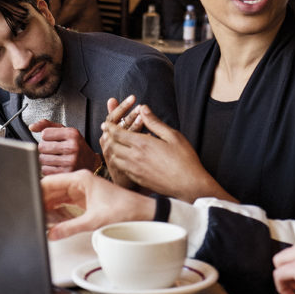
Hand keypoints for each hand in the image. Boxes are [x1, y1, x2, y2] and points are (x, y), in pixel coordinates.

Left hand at [28, 119, 97, 174]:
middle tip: (52, 150)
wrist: (90, 162)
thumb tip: (31, 127)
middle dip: (44, 148)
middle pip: (41, 146)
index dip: (46, 137)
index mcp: (72, 133)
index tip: (53, 139)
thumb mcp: (64, 130)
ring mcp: (70, 161)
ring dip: (44, 158)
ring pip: (42, 159)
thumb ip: (47, 125)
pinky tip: (55, 165)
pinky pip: (45, 170)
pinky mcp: (66, 173)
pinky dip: (47, 168)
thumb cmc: (74, 145)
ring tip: (54, 157)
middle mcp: (72, 147)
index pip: (45, 133)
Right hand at [41, 170, 153, 239]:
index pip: (50, 181)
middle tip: (34, 215)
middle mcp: (79, 182)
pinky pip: (64, 204)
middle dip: (42, 202)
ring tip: (42, 220)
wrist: (142, 212)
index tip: (29, 202)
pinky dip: (58, 212)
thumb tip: (52, 233)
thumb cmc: (124, 208)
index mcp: (80, 179)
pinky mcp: (84, 199)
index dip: (37, 191)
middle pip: (51, 190)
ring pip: (57, 197)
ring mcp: (81, 190)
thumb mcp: (94, 220)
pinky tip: (55, 222)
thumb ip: (70, 227)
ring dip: (49, 208)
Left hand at [100, 102, 231, 202]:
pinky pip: (121, 168)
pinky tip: (124, 158)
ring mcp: (134, 170)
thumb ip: (155, 122)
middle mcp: (134, 157)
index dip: (109, 127)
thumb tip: (143, 108)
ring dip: (112, 150)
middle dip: (108, 138)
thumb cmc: (184, 159)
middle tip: (106, 133)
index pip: (117, 133)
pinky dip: (119, 161)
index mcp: (142, 144)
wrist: (188, 185)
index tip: (106, 123)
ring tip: (113, 145)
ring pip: (114, 158)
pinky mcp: (137, 179)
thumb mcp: (172, 136)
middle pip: (112, 145)